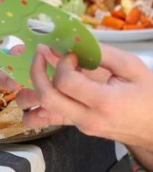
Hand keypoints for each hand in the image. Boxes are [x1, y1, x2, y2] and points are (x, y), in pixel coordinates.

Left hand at [0, 44, 152, 148]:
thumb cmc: (149, 94)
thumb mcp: (132, 67)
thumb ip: (100, 54)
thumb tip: (70, 43)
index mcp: (104, 102)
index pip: (66, 82)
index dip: (62, 63)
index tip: (70, 55)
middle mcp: (87, 118)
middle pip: (46, 97)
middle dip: (36, 72)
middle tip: (40, 56)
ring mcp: (78, 126)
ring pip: (38, 113)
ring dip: (30, 92)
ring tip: (36, 73)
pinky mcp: (74, 128)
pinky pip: (46, 119)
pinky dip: (37, 105)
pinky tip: (42, 90)